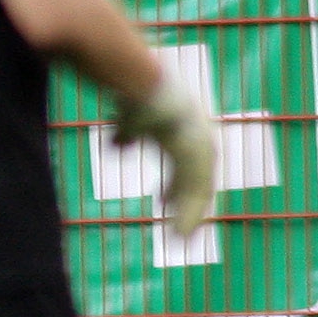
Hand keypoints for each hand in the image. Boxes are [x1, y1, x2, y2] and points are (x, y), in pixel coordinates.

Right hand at [115, 74, 216, 239]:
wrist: (135, 77)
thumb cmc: (131, 90)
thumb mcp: (130, 118)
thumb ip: (127, 134)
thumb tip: (118, 147)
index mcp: (187, 129)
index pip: (188, 164)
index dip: (178, 185)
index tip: (163, 201)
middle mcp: (199, 137)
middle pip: (199, 179)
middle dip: (190, 206)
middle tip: (180, 232)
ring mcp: (198, 144)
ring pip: (199, 188)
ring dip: (190, 214)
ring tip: (179, 239)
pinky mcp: (192, 153)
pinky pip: (193, 189)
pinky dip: (186, 211)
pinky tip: (178, 230)